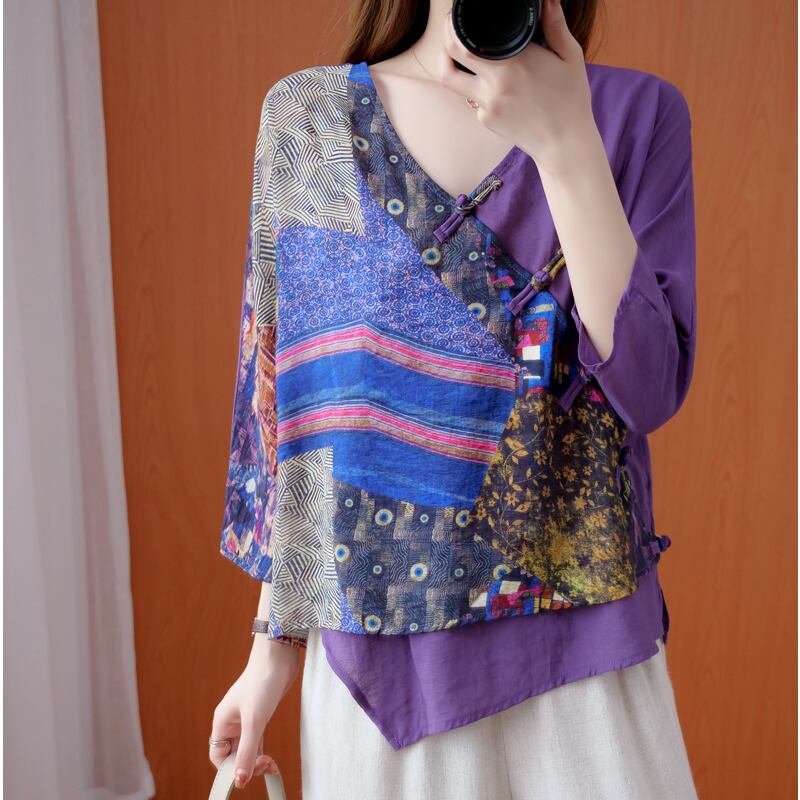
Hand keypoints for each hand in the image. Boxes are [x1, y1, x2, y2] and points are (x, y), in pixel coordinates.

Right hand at [209, 640, 300, 787]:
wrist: (278, 656)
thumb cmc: (262, 682)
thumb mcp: (254, 721)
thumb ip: (247, 752)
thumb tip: (240, 780)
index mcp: (222, 721)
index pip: (217, 756)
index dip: (229, 769)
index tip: (246, 775)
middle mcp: (231, 721)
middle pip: (232, 754)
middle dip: (245, 765)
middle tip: (266, 767)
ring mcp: (246, 717)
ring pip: (245, 747)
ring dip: (255, 759)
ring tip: (271, 766)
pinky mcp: (260, 714)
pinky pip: (256, 739)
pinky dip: (262, 750)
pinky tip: (270, 758)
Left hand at [437, 0, 596, 172]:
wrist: (564, 143)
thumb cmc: (571, 99)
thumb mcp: (570, 57)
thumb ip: (556, 25)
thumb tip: (548, 0)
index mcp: (517, 61)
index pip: (472, 37)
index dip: (459, 23)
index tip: (460, 14)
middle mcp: (496, 83)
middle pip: (454, 53)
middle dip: (447, 34)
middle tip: (452, 26)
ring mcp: (487, 104)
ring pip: (450, 78)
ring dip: (446, 61)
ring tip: (451, 50)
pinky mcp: (485, 119)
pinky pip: (470, 97)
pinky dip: (474, 86)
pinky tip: (489, 81)